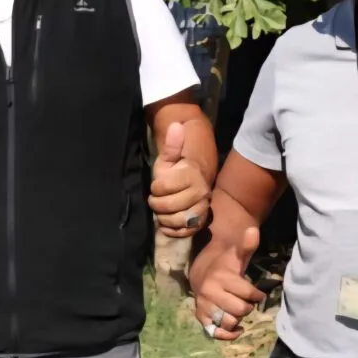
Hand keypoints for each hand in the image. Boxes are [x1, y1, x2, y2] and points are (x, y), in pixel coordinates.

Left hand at [149, 122, 210, 237]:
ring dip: (163, 217)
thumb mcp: (170, 157)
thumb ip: (172, 146)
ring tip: (161, 210)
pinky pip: (184, 232)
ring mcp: (201, 209)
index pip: (164, 186)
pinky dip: (172, 230)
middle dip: (157, 203)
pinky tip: (166, 223)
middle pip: (169, 205)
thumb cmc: (178, 168)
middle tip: (155, 199)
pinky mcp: (199, 223)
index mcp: (191, 175)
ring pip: (176, 220)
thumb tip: (175, 125)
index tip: (156, 185)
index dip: (156, 187)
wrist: (195, 180)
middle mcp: (200, 193)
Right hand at [189, 227, 263, 340]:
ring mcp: (204, 306)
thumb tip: (254, 230)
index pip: (249, 294)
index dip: (256, 295)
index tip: (256, 293)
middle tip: (245, 301)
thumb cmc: (225, 265)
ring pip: (229, 322)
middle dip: (247, 307)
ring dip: (237, 319)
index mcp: (221, 278)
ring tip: (237, 310)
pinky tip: (237, 328)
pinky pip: (216, 332)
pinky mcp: (201, 317)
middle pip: (240, 310)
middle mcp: (210, 293)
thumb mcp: (236, 255)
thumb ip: (247, 245)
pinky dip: (228, 333)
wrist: (201, 272)